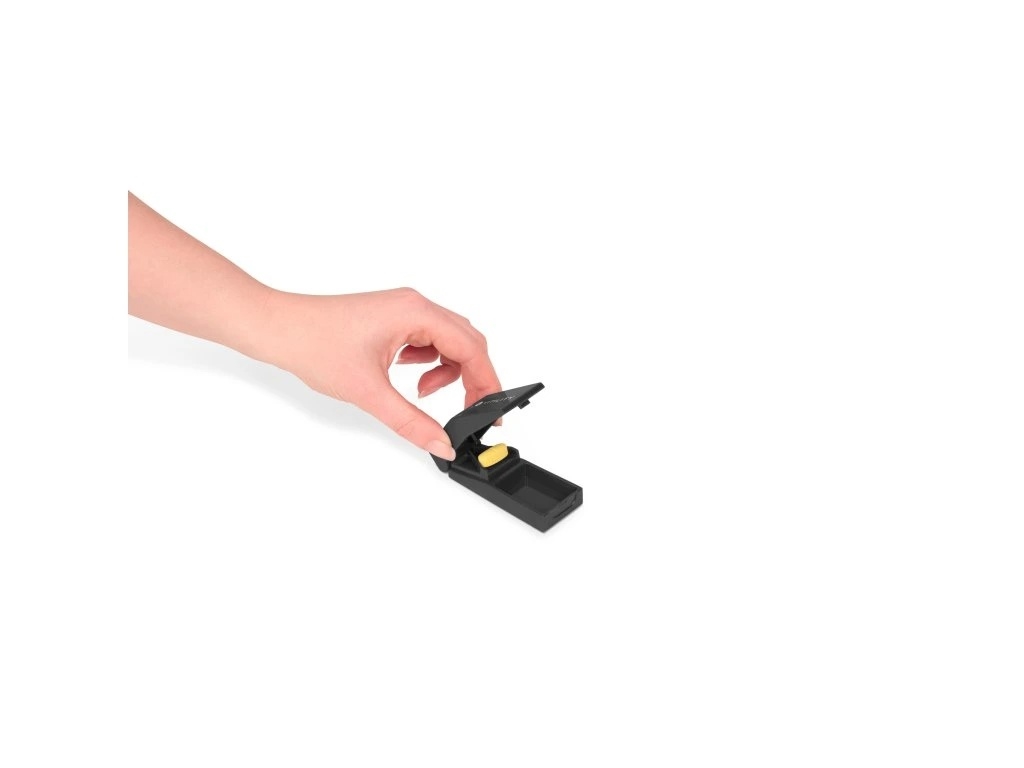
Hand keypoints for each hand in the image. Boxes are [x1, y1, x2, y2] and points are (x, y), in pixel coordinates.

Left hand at [259, 288, 500, 459]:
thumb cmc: (313, 343)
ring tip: (423, 394)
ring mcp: (403, 310)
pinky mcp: (392, 319)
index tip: (491, 411)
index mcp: (416, 312)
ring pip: (449, 341)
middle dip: (473, 378)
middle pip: (467, 342)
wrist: (277, 328)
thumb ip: (411, 422)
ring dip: (448, 372)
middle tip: (469, 410)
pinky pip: (428, 340)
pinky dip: (429, 364)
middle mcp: (415, 305)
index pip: (472, 347)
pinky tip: (409, 379)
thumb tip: (441, 443)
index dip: (488, 382)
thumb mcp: (369, 392)